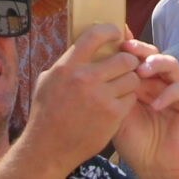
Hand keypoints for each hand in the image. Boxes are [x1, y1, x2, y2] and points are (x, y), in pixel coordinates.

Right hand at [19, 24, 142, 168]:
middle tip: (126, 64)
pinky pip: (131, 98)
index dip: (110, 30)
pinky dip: (127, 99)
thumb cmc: (46, 113)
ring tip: (123, 84)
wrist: (49, 148)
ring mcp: (101, 98)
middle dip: (128, 60)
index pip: (95, 35)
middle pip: (123, 58)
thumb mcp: (48, 80)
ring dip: (130, 79)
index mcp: (68, 66)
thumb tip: (84, 46)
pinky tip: (118, 102)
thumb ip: (67, 63)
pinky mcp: (112, 115)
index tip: (116, 33)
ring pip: (132, 78)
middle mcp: (86, 79)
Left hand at [111, 43, 178, 178]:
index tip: (115, 36)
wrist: (155, 166)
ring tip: (141, 72)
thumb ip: (113, 90)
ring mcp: (174, 89)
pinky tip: (154, 105)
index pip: (136, 56)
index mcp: (141, 81)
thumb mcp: (117, 113)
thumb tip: (96, 67)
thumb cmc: (134, 141)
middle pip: (153, 54)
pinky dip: (168, 94)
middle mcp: (158, 81)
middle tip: (126, 48)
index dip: (128, 44)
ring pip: (170, 64)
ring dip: (155, 64)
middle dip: (140, 49)